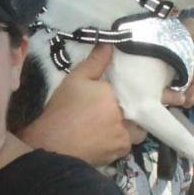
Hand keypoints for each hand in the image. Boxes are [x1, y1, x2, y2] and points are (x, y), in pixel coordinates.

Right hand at [21, 44, 141, 165]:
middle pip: (141, 110)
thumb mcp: (74, 80)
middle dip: (136, 109)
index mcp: (116, 94)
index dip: (137, 91)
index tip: (133, 92)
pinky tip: (106, 137)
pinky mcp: (120, 151)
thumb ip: (95, 62)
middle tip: (123, 110)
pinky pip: (127, 144)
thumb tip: (110, 43)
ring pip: (138, 129)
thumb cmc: (62, 109)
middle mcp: (126, 115)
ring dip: (131, 126)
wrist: (53, 144)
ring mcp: (125, 135)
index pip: (137, 89)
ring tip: (116, 124)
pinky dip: (119, 140)